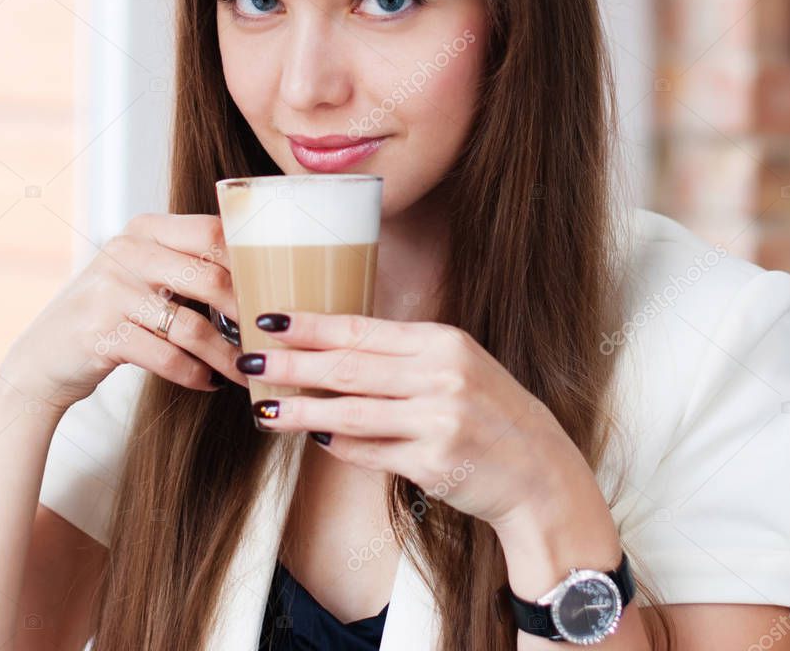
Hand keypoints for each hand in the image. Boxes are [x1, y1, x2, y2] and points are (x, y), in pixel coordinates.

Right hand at [0, 213, 252, 415]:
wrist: (44, 357)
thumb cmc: (112, 313)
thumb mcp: (143, 273)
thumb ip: (188, 262)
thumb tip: (261, 273)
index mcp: (145, 228)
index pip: (212, 231)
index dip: (249, 259)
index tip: (274, 287)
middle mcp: (127, 251)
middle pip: (210, 277)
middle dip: (245, 312)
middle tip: (267, 335)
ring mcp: (111, 291)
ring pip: (192, 326)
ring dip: (226, 355)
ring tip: (246, 370)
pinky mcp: (102, 334)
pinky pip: (168, 357)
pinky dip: (196, 374)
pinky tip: (210, 383)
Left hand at [237, 311, 582, 530]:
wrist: (539, 469)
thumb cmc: (490, 411)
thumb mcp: (456, 365)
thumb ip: (402, 357)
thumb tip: (332, 353)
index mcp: (441, 342)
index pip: (361, 328)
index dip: (311, 325)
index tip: (270, 320)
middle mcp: (440, 376)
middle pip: (347, 367)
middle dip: (292, 364)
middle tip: (249, 361)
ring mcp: (437, 420)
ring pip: (350, 412)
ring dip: (301, 410)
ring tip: (265, 408)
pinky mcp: (433, 462)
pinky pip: (370, 452)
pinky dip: (339, 445)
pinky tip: (314, 436)